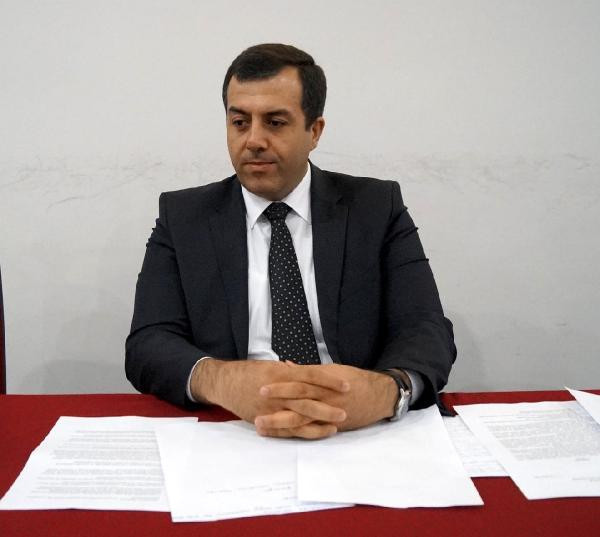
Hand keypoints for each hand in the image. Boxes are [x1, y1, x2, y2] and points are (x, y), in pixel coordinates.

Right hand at [190, 359, 348, 437]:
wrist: (225, 383)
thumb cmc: (250, 372)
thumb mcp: (272, 366)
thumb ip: (291, 372)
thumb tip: (310, 372)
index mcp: (282, 373)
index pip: (311, 376)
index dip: (329, 381)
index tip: (346, 384)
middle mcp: (279, 391)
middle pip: (308, 399)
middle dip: (327, 406)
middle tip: (346, 410)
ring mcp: (272, 408)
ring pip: (299, 417)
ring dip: (318, 423)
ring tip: (336, 426)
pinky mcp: (266, 420)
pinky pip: (287, 429)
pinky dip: (302, 432)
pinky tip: (316, 434)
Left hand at [256, 363, 397, 434]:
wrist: (378, 395)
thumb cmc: (354, 379)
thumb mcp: (331, 370)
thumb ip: (307, 371)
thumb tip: (285, 366)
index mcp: (324, 381)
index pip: (299, 382)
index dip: (280, 386)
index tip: (261, 387)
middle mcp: (325, 397)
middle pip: (297, 402)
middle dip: (276, 407)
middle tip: (256, 409)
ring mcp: (328, 414)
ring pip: (301, 420)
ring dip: (279, 424)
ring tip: (261, 426)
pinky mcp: (331, 426)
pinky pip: (310, 431)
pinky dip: (294, 432)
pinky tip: (279, 433)